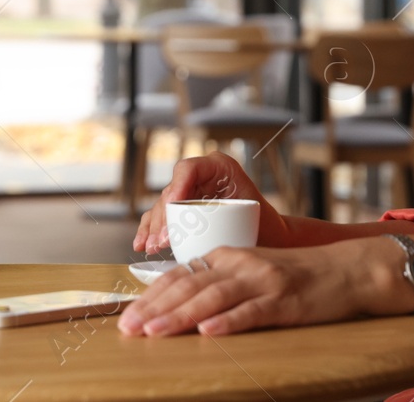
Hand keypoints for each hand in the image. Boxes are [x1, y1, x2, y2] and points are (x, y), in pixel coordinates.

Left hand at [116, 239, 410, 337]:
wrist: (344, 270)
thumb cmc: (295, 276)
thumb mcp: (251, 272)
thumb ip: (219, 283)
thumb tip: (180, 305)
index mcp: (228, 257)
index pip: (181, 275)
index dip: (151, 295)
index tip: (128, 316)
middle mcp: (240, 264)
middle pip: (189, 285)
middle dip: (155, 308)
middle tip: (129, 329)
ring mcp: (262, 281)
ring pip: (213, 297)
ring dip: (180, 316)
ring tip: (156, 333)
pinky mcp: (284, 301)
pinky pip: (252, 312)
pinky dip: (228, 321)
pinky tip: (209, 332)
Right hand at [134, 152, 290, 256]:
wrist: (272, 239)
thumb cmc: (265, 226)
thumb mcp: (247, 217)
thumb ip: (221, 218)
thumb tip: (190, 232)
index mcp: (219, 167)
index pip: (188, 169)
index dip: (176, 187)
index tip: (170, 209)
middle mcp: (201, 176)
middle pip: (171, 191)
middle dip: (162, 217)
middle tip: (161, 241)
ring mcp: (190, 192)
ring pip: (162, 206)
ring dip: (154, 227)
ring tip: (151, 246)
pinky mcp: (183, 209)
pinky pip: (161, 216)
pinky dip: (151, 229)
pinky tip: (142, 244)